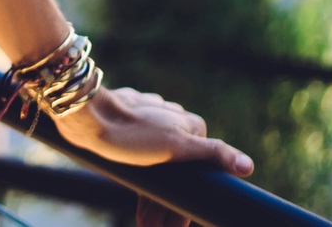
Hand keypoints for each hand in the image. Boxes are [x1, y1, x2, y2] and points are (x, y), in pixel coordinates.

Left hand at [55, 87, 252, 226]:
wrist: (84, 116)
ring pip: (159, 173)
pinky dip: (142, 187)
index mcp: (190, 126)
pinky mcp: (131, 131)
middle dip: (167, 208)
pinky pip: (142, 165)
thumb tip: (248, 165)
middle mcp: (173, 123)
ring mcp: (151, 127)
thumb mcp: (175, 147)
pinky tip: (140, 208)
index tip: (175, 226)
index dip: (186, 204)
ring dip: (154, 202)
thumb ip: (213, 154)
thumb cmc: (130, 132)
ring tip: (146, 224)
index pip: (200, 172)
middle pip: (178, 175)